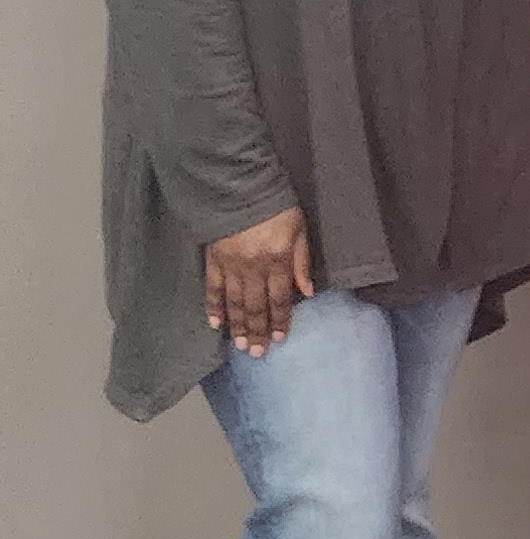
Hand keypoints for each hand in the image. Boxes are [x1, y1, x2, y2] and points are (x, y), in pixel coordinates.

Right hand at [205, 205, 312, 358]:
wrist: (238, 185)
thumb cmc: (276, 206)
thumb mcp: (299, 228)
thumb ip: (302, 261)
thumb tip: (308, 293)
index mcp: (277, 259)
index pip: (280, 298)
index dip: (280, 320)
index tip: (280, 340)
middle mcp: (253, 267)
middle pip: (256, 306)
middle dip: (258, 331)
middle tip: (257, 354)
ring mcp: (230, 264)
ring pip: (235, 302)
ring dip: (238, 326)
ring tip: (240, 346)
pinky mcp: (213, 259)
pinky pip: (212, 288)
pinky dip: (213, 307)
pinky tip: (215, 324)